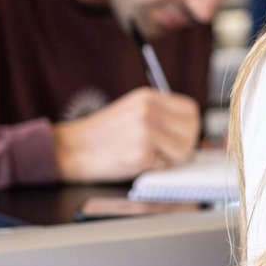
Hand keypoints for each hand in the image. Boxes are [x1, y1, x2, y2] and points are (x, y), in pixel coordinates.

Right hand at [51, 87, 201, 181]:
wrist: (73, 149)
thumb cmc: (103, 135)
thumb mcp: (132, 111)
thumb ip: (160, 114)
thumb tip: (190, 129)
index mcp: (148, 97)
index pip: (191, 110)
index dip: (190, 127)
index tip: (181, 137)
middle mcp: (149, 110)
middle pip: (193, 130)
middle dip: (186, 145)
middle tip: (168, 152)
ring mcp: (146, 131)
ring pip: (185, 150)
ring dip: (173, 158)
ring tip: (152, 156)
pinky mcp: (141, 152)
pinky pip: (166, 165)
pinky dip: (157, 168)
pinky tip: (138, 162)